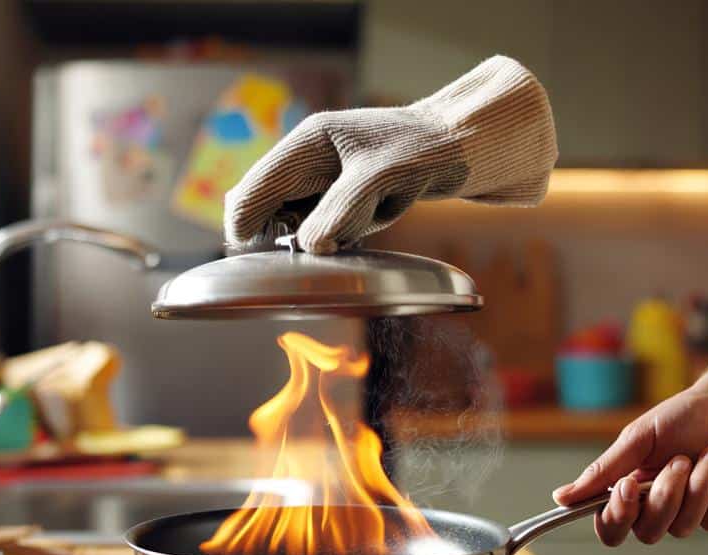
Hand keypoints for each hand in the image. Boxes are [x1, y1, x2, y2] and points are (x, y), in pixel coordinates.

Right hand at [224, 56, 556, 253]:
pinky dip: (345, 235)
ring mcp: (324, 181)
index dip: (246, 225)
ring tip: (371, 214)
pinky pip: (327, 230)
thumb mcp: (378, 178)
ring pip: (297, 225)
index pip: (253, 189)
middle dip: (289, 234)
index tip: (258, 257)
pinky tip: (377, 217)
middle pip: (267, 210)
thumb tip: (307, 246)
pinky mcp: (342, 199)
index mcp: (306, 145)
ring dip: (325, 235)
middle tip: (328, 239)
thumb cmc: (422, 149)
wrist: (462, 145)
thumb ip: (339, 211)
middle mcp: (308, 162)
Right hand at [552, 387, 707, 544]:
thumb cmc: (684, 417)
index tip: (628, 485)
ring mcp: (690, 514)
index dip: (618, 516)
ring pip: (684, 526)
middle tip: (680, 459)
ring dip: (700, 483)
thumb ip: (602, 471)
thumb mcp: (637, 439)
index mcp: (630, 492)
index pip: (611, 528)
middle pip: (648, 532)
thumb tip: (560, 497)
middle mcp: (657, 509)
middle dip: (666, 494)